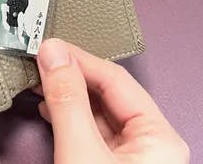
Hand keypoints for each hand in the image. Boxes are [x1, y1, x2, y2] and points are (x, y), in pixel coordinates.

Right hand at [34, 39, 188, 163]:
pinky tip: (51, 106)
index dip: (80, 60)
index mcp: (161, 138)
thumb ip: (68, 102)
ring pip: (97, 113)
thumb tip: (55, 56)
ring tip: (41, 78)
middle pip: (108, 94)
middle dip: (72, 75)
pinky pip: (90, 132)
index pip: (117, 80)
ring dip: (68, 95)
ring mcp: (132, 158)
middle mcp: (151, 146)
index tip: (50, 48)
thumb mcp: (81, 152)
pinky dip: (68, 118)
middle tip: (43, 59)